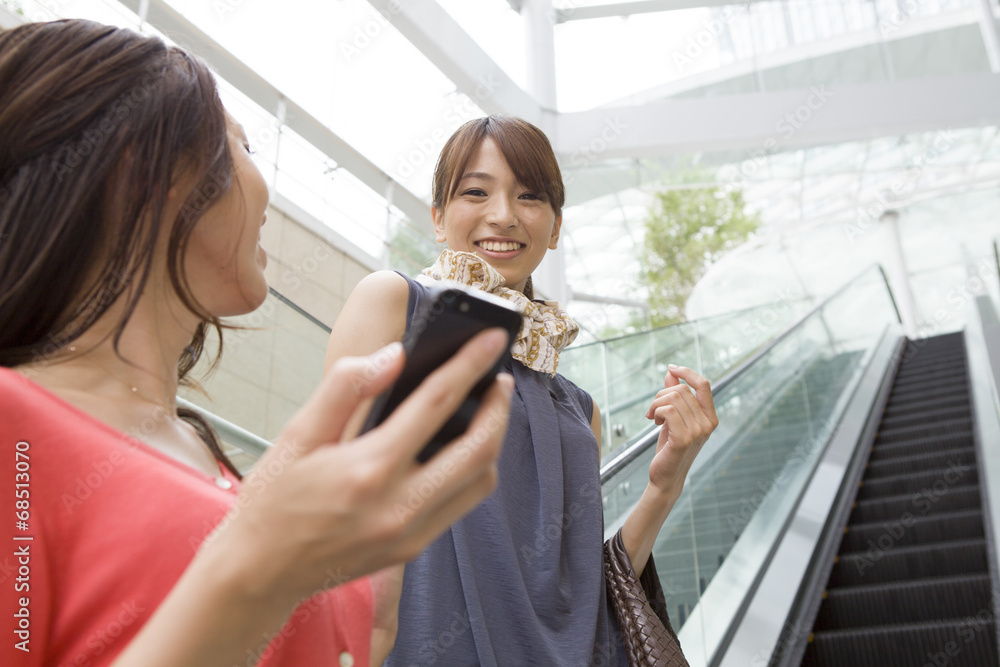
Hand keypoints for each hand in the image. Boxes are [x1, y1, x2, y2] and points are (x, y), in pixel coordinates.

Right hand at [204, 328, 513, 606]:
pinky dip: (474, 470)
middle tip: (500, 377)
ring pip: (481, 480)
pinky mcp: (414, 547)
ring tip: (486, 411)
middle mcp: (399, 504)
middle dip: (499, 406)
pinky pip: (463, 503)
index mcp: (369, 468)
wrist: (261, 571)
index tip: (492, 339)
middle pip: (479, 447)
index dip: (469, 365)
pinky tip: (461, 448)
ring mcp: (412, 532)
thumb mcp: (297, 434)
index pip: (437, 403)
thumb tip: (395, 355)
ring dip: (493, 440)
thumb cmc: (275, 498)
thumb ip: (346, 387)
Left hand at [644, 365, 717, 501]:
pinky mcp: (684, 439)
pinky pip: (667, 410)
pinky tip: (654, 422)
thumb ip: (674, 396)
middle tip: (653, 410)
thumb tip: (671, 373)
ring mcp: (698, 432)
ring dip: (655, 404)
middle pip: (682, 390)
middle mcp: (708, 424)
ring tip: (653, 417)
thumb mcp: (673, 418)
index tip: (671, 368)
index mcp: (710, 418)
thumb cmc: (670, 448)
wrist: (666, 477)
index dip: (687, 372)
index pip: (703, 385)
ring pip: (672, 398)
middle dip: (661, 395)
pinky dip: (656, 411)